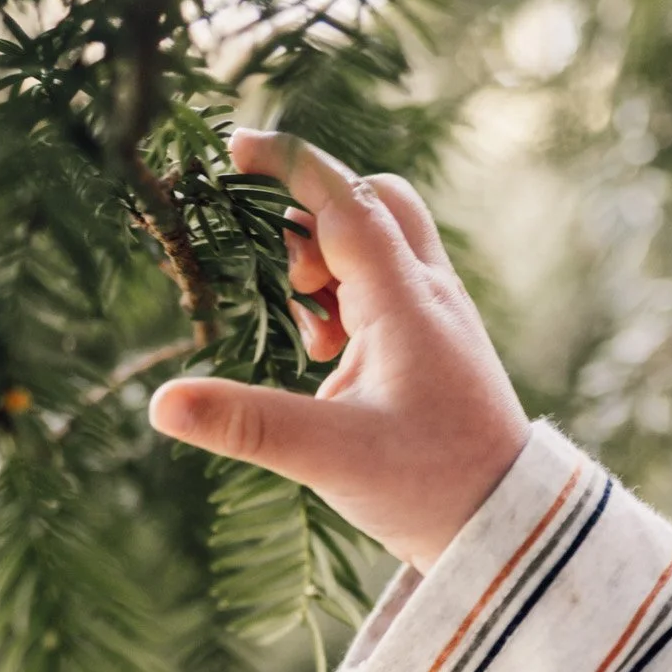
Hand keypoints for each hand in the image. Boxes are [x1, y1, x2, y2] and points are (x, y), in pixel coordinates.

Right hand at [147, 132, 529, 573]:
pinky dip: (347, 297)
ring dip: (329, 265)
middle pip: (373, 202)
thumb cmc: (431, 485)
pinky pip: (387, 283)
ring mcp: (438, 314)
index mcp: (407, 301)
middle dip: (314, 218)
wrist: (510, 524)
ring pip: (379, 243)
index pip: (344, 200)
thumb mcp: (329, 456)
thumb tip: (161, 403)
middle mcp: (429, 292)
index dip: (289, 163)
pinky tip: (328, 356)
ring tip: (310, 339)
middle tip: (285, 282)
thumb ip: (245, 424)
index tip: (234, 147)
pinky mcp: (436, 340)